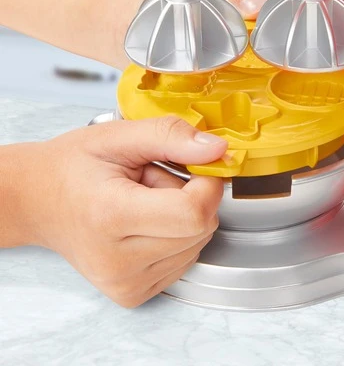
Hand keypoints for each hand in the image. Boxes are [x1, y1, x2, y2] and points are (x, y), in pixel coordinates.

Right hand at [21, 117, 226, 307]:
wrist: (37, 201)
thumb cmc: (73, 167)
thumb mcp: (119, 136)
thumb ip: (171, 137)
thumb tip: (218, 150)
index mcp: (112, 216)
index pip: (194, 212)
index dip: (207, 183)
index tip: (193, 165)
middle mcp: (118, 261)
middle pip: (201, 228)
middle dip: (192, 196)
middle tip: (154, 181)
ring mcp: (125, 284)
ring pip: (198, 244)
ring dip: (183, 217)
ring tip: (145, 201)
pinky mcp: (133, 294)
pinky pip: (185, 260)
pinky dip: (176, 237)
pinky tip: (145, 223)